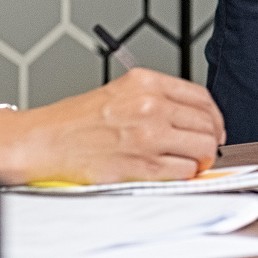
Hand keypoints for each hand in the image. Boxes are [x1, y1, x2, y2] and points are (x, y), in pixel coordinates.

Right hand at [13, 67, 225, 184]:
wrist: (43, 141)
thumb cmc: (74, 120)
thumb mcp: (119, 91)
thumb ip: (156, 99)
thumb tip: (190, 116)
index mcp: (146, 82)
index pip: (202, 98)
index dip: (213, 116)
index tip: (211, 126)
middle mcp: (150, 106)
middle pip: (207, 124)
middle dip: (210, 139)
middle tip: (203, 148)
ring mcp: (147, 136)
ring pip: (202, 149)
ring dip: (200, 159)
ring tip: (188, 162)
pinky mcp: (141, 165)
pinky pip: (183, 172)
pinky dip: (185, 175)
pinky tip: (173, 172)